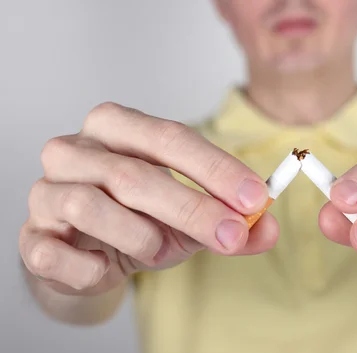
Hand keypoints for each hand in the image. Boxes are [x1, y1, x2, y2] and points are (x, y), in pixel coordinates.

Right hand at [20, 102, 277, 295]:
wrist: (87, 252)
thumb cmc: (140, 219)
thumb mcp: (193, 217)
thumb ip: (232, 221)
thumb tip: (268, 228)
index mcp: (117, 127)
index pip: (170, 138)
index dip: (216, 169)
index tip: (255, 198)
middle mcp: (75, 149)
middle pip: (134, 173)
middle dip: (192, 208)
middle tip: (233, 234)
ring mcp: (46, 191)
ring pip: (93, 206)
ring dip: (141, 237)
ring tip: (158, 250)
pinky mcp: (31, 235)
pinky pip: (58, 253)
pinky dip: (93, 268)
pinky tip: (108, 267)